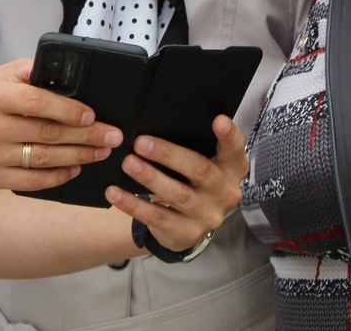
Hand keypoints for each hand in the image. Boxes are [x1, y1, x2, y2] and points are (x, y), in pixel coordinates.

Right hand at [0, 59, 123, 192]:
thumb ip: (27, 71)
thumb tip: (60, 70)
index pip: (37, 103)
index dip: (69, 111)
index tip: (92, 115)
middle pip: (46, 133)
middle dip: (86, 136)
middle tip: (111, 136)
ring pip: (42, 159)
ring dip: (77, 157)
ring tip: (99, 152)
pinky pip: (30, 182)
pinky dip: (56, 177)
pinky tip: (74, 169)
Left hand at [105, 115, 246, 251]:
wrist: (189, 225)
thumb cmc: (194, 182)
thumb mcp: (203, 164)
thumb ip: (194, 146)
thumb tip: (157, 122)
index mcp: (231, 169)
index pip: (235, 149)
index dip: (229, 135)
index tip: (219, 119)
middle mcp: (224, 192)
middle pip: (200, 169)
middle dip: (169, 154)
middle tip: (140, 142)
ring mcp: (206, 215)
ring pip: (177, 195)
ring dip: (150, 177)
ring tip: (128, 163)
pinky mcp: (186, 232)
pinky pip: (156, 217)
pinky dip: (133, 204)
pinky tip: (115, 193)